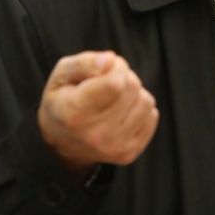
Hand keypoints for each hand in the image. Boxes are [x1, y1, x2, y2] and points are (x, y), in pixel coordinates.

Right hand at [37, 51, 158, 174]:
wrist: (62, 143)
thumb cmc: (63, 100)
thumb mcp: (63, 75)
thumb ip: (85, 63)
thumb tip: (110, 61)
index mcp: (74, 113)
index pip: (115, 83)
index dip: (115, 67)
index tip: (105, 68)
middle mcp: (95, 135)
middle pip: (132, 88)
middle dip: (124, 77)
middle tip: (106, 84)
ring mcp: (114, 147)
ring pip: (146, 101)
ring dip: (133, 93)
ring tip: (114, 99)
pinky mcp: (130, 153)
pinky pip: (151, 116)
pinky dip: (140, 108)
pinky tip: (121, 112)